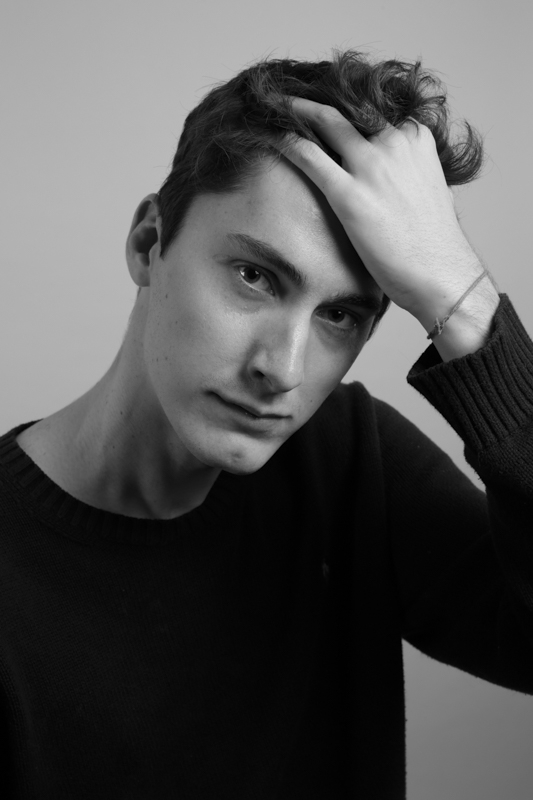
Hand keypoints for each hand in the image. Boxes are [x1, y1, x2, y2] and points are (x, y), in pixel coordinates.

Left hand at [281, 98, 489, 328]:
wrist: (440, 274)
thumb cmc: (435, 243)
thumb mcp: (435, 190)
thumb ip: (415, 173)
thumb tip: (404, 180)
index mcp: (416, 138)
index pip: (372, 114)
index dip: (346, 111)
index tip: (323, 110)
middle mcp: (395, 142)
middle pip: (347, 109)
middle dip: (314, 100)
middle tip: (286, 94)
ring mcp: (372, 166)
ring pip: (324, 122)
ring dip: (294, 110)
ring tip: (271, 104)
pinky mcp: (350, 194)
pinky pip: (309, 157)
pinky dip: (285, 141)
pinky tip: (268, 134)